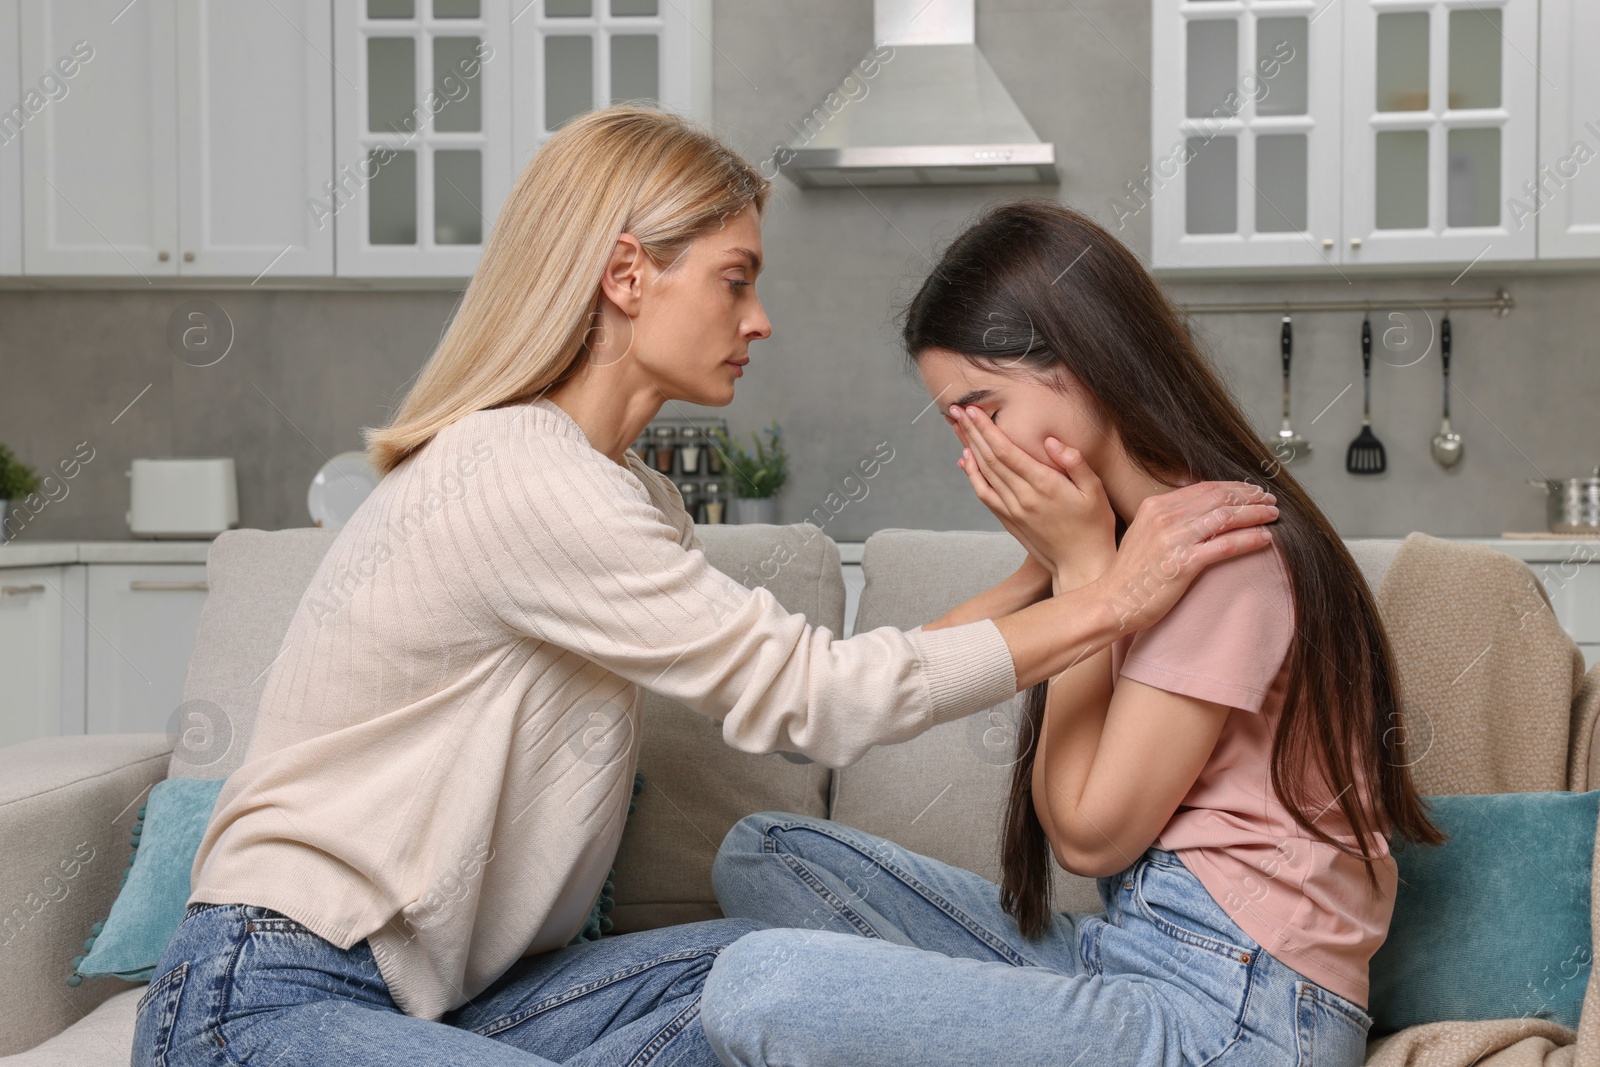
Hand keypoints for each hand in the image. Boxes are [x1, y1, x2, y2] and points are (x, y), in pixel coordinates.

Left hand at [951, 404, 1115, 583]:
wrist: (1081, 565)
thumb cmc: (1094, 526)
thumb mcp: (1095, 491)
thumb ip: (1075, 463)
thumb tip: (1051, 441)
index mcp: (1044, 486)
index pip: (1007, 451)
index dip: (987, 429)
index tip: (974, 410)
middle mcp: (1023, 498)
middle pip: (989, 459)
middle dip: (972, 432)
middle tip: (957, 410)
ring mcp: (1013, 510)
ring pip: (983, 474)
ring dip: (968, 448)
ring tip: (957, 427)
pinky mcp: (1009, 520)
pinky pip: (984, 494)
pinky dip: (972, 475)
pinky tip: (966, 460)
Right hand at [1096, 480, 1278, 631]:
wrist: (1114, 601)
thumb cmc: (1132, 573)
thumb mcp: (1145, 533)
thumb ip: (1169, 518)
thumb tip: (1201, 508)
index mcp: (1155, 506)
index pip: (1204, 488)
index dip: (1234, 487)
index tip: (1253, 492)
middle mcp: (1164, 518)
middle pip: (1218, 498)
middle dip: (1250, 497)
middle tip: (1270, 501)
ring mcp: (1173, 540)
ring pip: (1225, 517)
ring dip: (1254, 514)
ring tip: (1273, 516)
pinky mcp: (1183, 564)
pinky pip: (1224, 546)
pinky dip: (1248, 539)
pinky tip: (1264, 539)